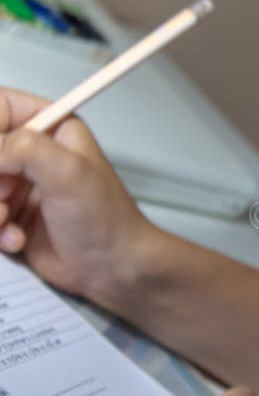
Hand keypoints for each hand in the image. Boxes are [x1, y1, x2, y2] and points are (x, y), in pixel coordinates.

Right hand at [0, 88, 158, 299]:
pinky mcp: (10, 214)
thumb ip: (25, 148)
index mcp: (51, 129)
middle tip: (3, 193)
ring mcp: (17, 184)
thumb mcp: (69, 173)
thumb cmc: (107, 219)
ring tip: (7, 219)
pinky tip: (16, 238)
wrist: (111, 266)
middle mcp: (31, 153)